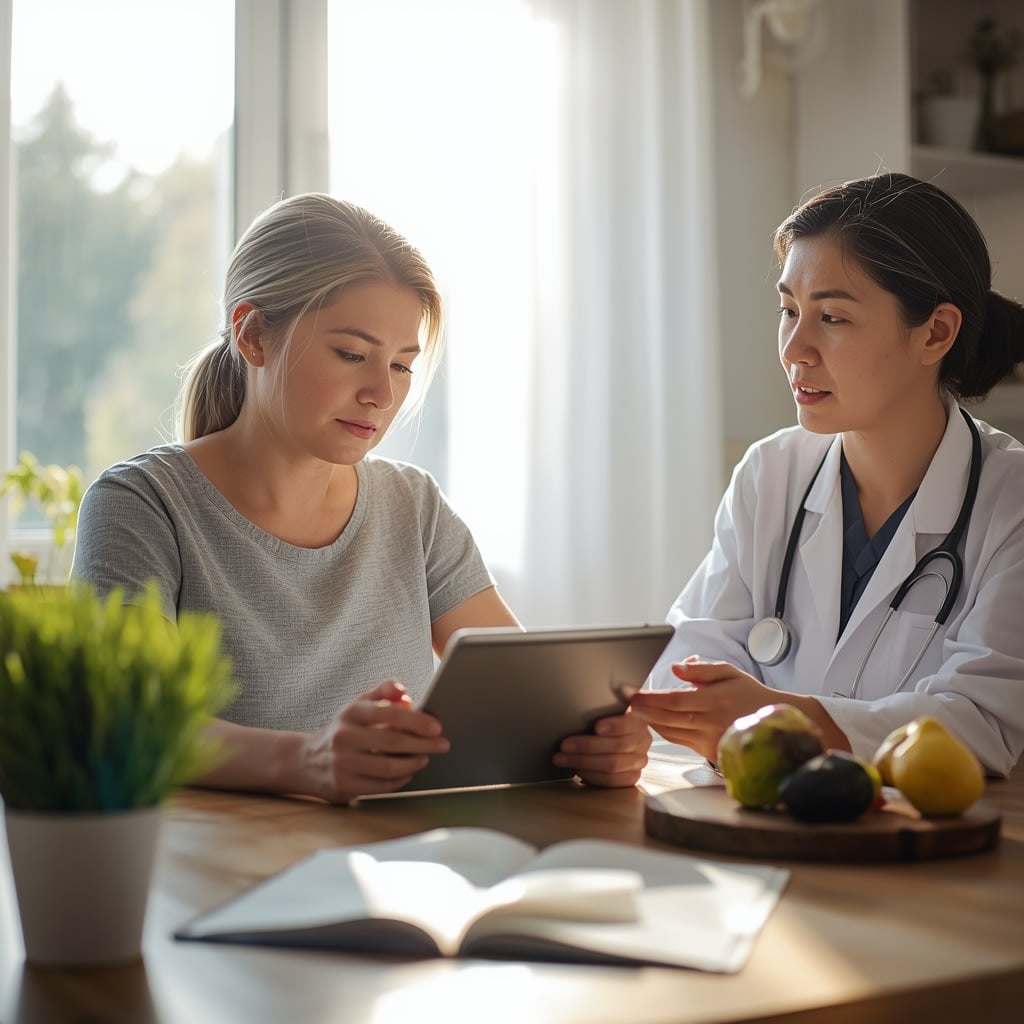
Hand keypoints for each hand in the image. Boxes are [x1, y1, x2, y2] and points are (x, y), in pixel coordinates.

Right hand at [298, 679, 450, 802]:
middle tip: (443, 744)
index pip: (388, 713)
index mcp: (350, 712)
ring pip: (387, 767)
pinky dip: (399, 780)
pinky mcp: (342, 786)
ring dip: (413, 763)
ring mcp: (341, 763)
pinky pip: (379, 786)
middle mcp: (343, 737)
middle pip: (392, 742)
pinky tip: (408, 772)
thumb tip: (404, 691)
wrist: (304, 761)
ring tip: (426, 758)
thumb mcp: (357, 705)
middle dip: (423, 744)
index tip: (437, 726)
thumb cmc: (342, 729)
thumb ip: (382, 692)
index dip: (415, 720)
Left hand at [553, 707, 651, 787]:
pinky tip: (578, 770)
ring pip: (612, 765)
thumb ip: (599, 710)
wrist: (610, 740)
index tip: (596, 727)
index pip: (629, 724)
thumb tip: (578, 707)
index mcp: (637, 719)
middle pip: (618, 746)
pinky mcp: (631, 777)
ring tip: (563, 758)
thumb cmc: (602, 725)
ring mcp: (639, 761)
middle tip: (565, 745)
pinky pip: (611, 780)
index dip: (614, 726)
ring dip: (583, 762)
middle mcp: (642, 741)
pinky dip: (592, 775)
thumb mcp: (603, 712)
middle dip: (587, 746)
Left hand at [628, 657, 781, 761]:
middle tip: (625, 704)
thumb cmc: (748, 693)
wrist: (771, 722)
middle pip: (667, 719)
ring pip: (670, 732)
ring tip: (634, 712)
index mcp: (714, 701)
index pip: (674, 701)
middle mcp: (710, 723)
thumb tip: (677, 668)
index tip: (633, 694)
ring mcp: (709, 740)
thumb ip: (702, 670)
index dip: (651, 699)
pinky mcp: (708, 753)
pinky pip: (679, 741)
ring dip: (650, 722)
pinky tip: (654, 722)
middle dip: (643, 712)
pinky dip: (664, 731)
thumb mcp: (729, 672)